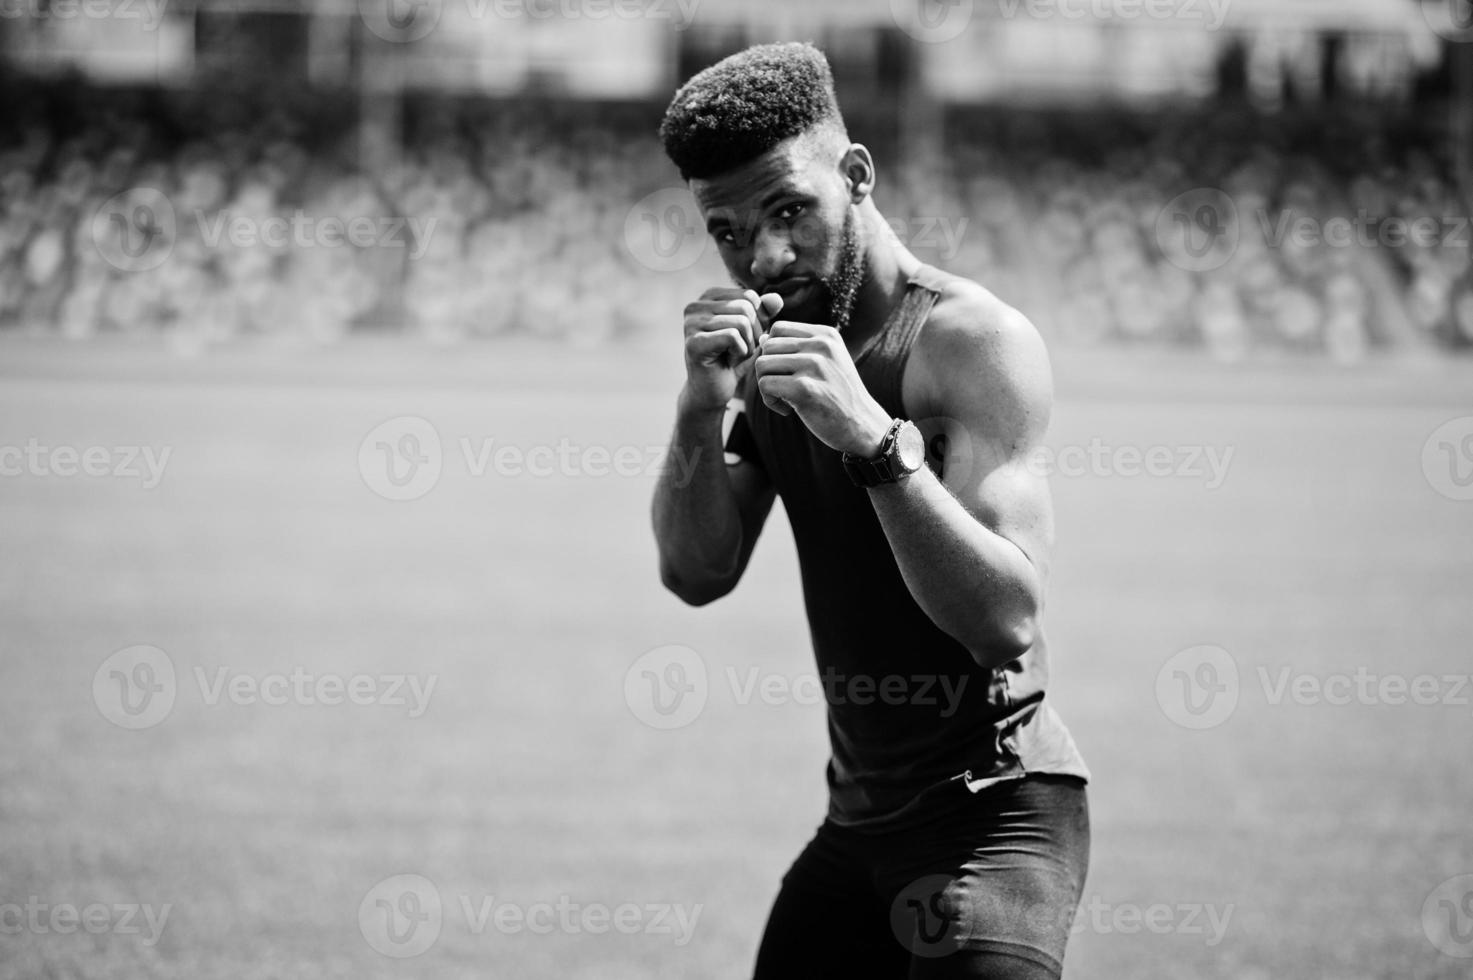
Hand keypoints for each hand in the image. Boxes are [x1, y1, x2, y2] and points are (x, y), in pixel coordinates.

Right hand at [680, 287, 783, 412]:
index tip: (745, 338)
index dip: (758, 320)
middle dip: (754, 333)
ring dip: (747, 345)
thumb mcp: (754, 332)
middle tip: (741, 350)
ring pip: (741, 322)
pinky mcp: (694, 343)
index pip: (748, 296)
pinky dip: (739, 352)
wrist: (713, 391)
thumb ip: (764, 312)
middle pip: (745, 308)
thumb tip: (777, 298)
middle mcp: (695, 306)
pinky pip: (732, 337)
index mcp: (709, 298)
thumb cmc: (733, 359)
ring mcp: (691, 324)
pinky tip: (728, 362)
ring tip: (734, 356)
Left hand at [753, 321, 893, 455]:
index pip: (778, 329)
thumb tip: (762, 339)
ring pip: (761, 364)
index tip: (787, 372)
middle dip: (768, 370)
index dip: (773, 351)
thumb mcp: (827, 363)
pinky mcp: (804, 388)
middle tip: (784, 389)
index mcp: (826, 335)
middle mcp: (821, 345)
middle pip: (767, 346)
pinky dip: (770, 401)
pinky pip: (765, 385)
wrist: (863, 426)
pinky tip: (788, 410)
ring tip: (785, 399)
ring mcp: (814, 365)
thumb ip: (796, 349)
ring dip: (766, 385)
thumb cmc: (839, 396)